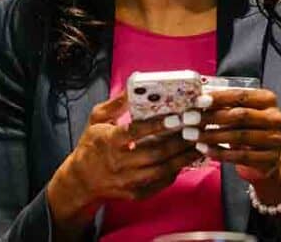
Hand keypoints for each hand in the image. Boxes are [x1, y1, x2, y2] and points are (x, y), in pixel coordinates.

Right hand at [46, 93, 202, 238]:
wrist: (81, 180)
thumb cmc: (91, 145)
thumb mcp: (97, 119)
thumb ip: (116, 104)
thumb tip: (133, 88)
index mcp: (108, 141)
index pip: (134, 132)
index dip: (156, 125)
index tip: (175, 118)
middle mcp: (118, 163)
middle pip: (154, 153)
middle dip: (178, 141)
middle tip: (196, 129)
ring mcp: (128, 181)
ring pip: (161, 170)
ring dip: (182, 157)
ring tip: (199, 144)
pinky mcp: (136, 193)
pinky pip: (160, 183)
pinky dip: (175, 172)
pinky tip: (186, 160)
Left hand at [193, 88, 280, 204]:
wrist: (265, 157)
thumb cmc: (246, 128)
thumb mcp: (240, 112)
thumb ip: (224, 104)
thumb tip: (194, 99)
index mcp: (268, 99)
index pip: (241, 95)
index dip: (218, 98)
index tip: (197, 102)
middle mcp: (276, 117)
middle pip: (240, 116)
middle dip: (211, 117)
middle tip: (188, 119)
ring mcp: (276, 139)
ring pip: (239, 136)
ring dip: (211, 136)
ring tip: (191, 136)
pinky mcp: (270, 159)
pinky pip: (241, 157)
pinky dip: (220, 153)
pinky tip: (204, 150)